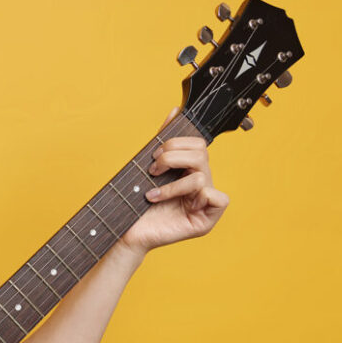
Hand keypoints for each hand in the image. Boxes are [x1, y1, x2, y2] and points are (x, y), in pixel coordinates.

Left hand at [118, 108, 229, 254]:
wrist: (126, 230)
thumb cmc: (136, 203)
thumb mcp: (148, 168)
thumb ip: (163, 142)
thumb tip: (175, 111)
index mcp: (189, 171)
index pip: (198, 144)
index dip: (176, 143)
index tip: (154, 155)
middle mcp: (200, 185)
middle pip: (201, 153)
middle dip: (171, 157)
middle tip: (153, 171)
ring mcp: (204, 202)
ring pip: (201, 175)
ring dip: (171, 184)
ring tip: (152, 194)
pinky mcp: (206, 220)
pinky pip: (215, 196)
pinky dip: (189, 197)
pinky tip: (170, 205)